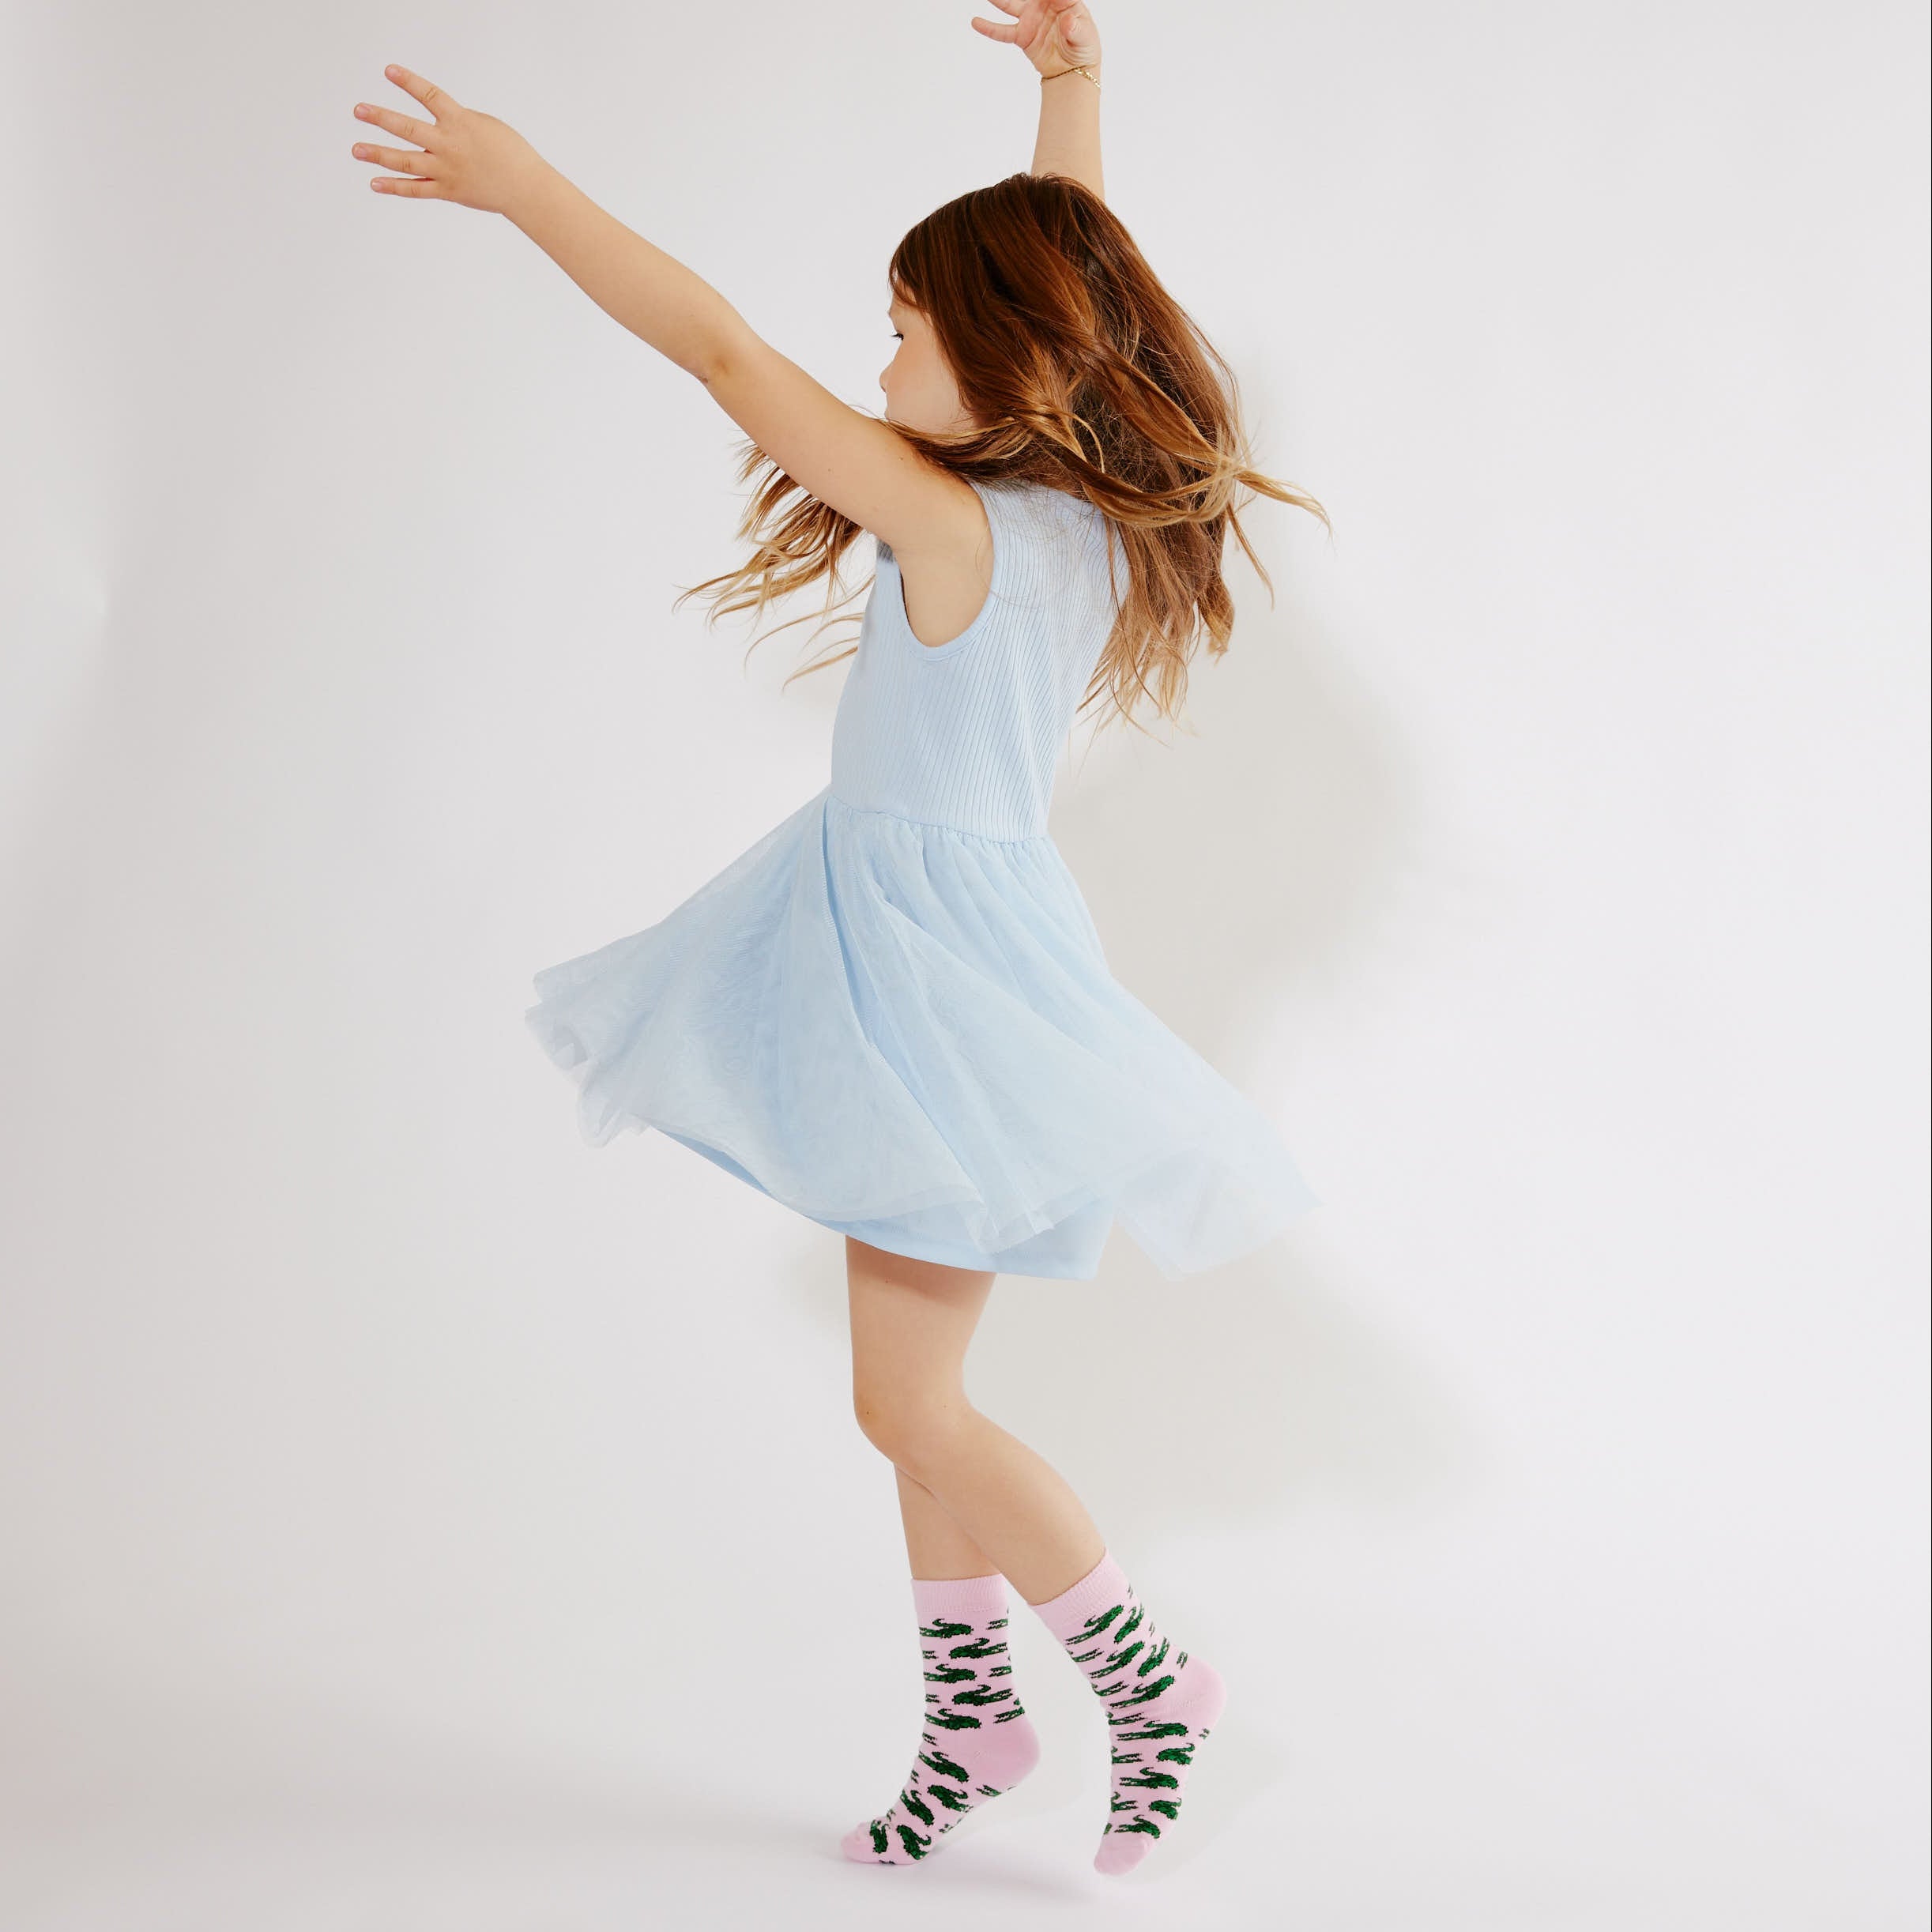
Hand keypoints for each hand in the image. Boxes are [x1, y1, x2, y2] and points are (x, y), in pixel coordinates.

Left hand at [350, 64, 548, 216]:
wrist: (526, 188)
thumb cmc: (510, 153)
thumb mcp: (484, 125)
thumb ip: (456, 122)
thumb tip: (434, 126)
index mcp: (460, 122)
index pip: (430, 95)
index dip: (409, 82)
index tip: (389, 70)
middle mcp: (449, 145)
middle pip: (407, 129)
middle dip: (380, 118)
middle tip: (358, 110)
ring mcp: (447, 170)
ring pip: (405, 161)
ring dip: (378, 154)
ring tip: (356, 149)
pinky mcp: (448, 191)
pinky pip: (416, 189)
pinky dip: (395, 187)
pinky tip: (374, 182)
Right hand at [970, 0, 1102, 76]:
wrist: (1073, 71)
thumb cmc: (1083, 48)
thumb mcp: (1085, 37)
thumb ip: (1076, 27)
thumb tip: (1068, 22)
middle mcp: (1043, 4)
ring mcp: (1031, 19)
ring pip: (1010, 4)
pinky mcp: (1022, 36)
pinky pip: (1003, 31)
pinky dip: (989, 28)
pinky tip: (976, 22)